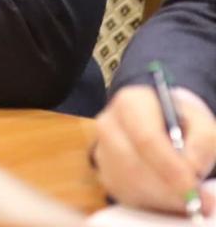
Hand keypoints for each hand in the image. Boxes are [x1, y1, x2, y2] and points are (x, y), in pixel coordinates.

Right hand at [93, 84, 215, 214]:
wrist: (160, 125)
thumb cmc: (180, 124)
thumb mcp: (200, 123)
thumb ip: (202, 141)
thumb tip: (191, 166)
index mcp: (130, 103)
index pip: (145, 139)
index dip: (169, 167)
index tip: (192, 186)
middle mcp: (109, 124)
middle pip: (133, 164)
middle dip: (167, 188)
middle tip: (197, 201)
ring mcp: (103, 150)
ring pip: (130, 183)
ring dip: (163, 198)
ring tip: (188, 199)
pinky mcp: (106, 174)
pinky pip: (127, 195)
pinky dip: (153, 203)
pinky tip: (170, 196)